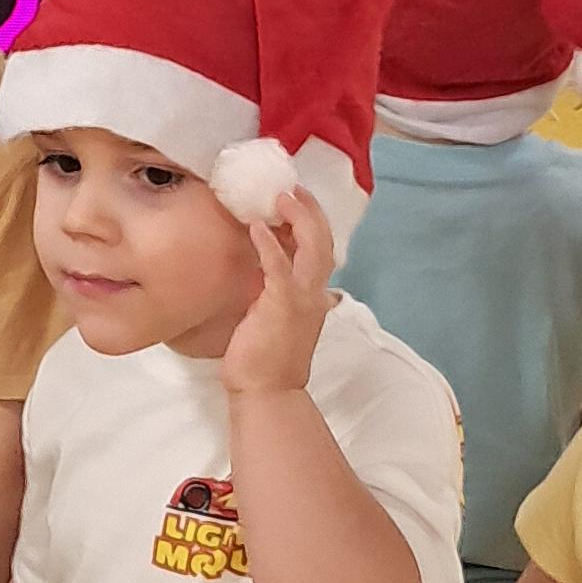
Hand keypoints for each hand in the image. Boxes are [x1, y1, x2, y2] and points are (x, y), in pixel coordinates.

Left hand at [219, 190, 336, 399]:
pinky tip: (257, 226)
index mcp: (315, 297)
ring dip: (298, 218)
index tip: (297, 203)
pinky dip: (269, 243)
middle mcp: (315, 295)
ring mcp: (301, 299)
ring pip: (312, 247)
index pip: (322, 252)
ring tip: (282, 196)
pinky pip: (278, 266)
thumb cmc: (267, 361)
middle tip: (292, 189)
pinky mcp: (281, 305)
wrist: (267, 393)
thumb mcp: (279, 321)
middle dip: (311, 211)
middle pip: (324, 241)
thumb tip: (274, 277)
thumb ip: (282, 297)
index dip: (313, 224)